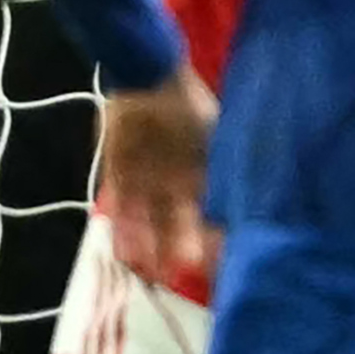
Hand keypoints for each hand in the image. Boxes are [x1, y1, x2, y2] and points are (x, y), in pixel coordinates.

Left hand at [96, 73, 217, 283]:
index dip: (207, 239)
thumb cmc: (187, 108)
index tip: (208, 264)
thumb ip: (221, 178)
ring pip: (146, 219)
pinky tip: (122, 250)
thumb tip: (235, 218)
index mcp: (202, 171)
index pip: (207, 214)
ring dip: (145, 244)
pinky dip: (121, 227)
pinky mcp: (118, 170)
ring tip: (144, 271)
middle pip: (174, 222)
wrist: (146, 77)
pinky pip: (120, 204)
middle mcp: (176, 178)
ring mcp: (147, 176)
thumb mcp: (213, 144)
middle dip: (173, 248)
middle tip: (171, 276)